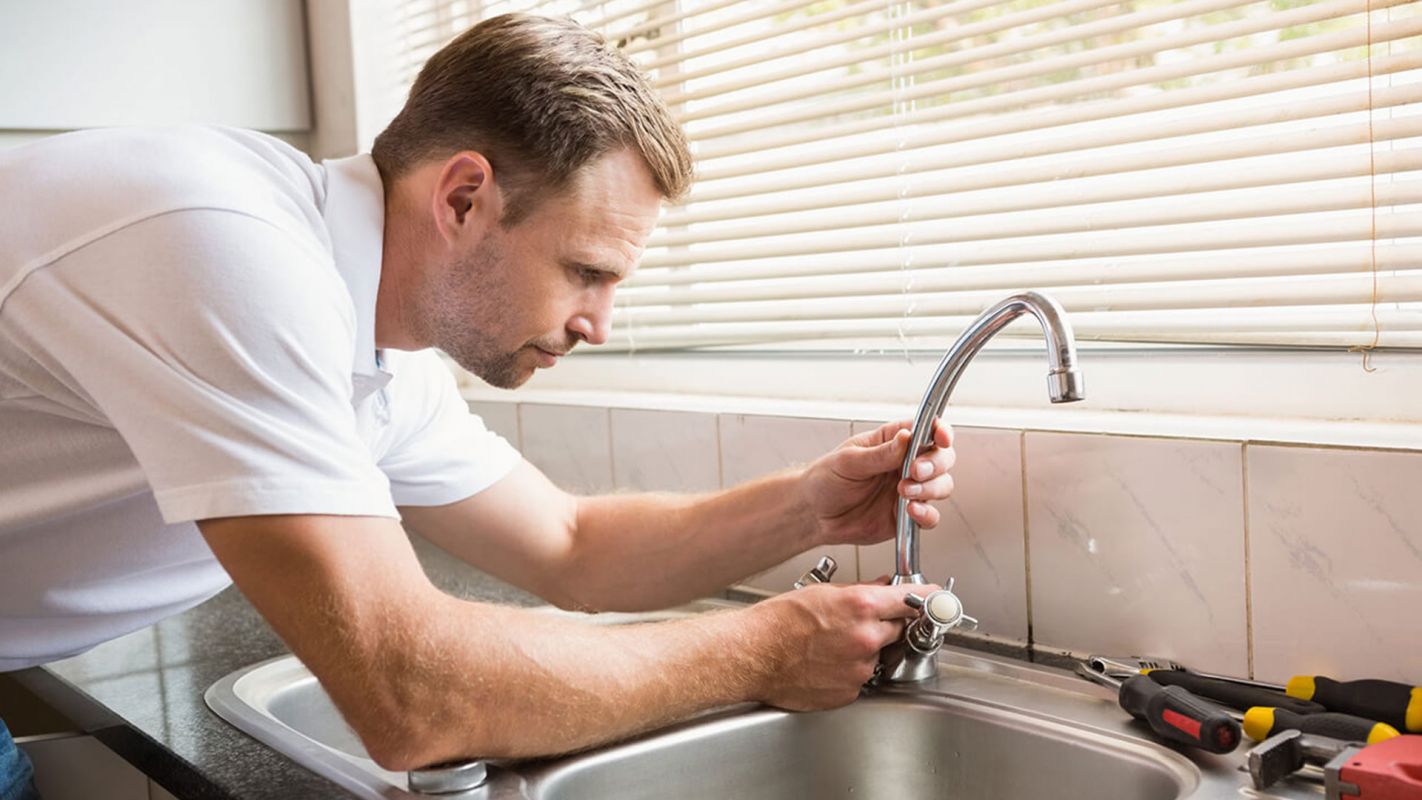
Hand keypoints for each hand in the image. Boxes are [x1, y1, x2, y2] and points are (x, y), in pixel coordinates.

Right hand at [745, 582, 935, 709]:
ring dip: (864, 649)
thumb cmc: (778, 621)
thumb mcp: (822, 592)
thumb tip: (884, 588)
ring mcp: (860, 669)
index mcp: (862, 607)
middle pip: (897, 628)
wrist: (753, 654)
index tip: (937, 597)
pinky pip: (861, 677)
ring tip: (830, 645)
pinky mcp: (850, 692)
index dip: (927, 597)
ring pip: (877, 655)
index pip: (911, 601)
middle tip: (856, 621)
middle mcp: (866, 639)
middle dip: (884, 624)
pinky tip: (824, 662)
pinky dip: (849, 670)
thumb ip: (861, 591)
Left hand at [800, 419, 954, 546]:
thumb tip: (906, 438)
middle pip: (942, 457)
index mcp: (892, 442)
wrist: (814, 514)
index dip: (940, 431)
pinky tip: (911, 510)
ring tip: (904, 492)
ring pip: (942, 486)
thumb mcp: (848, 460)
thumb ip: (879, 453)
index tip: (941, 438)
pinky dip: (927, 514)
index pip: (926, 429)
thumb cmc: (826, 479)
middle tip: (914, 471)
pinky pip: (931, 516)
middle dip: (935, 464)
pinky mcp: (907, 516)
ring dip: (930, 489)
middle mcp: (905, 464)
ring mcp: (909, 490)